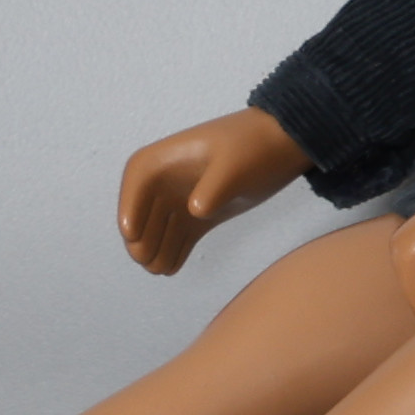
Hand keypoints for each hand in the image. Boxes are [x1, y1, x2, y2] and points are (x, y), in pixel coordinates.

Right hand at [116, 110, 313, 274]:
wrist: (285, 143)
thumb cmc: (256, 147)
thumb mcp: (236, 164)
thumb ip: (215, 187)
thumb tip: (194, 212)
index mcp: (167, 157)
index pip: (137, 182)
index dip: (129, 208)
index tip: (130, 233)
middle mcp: (167, 179)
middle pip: (144, 211)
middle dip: (142, 237)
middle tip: (148, 262)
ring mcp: (182, 198)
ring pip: (160, 228)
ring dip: (157, 248)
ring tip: (161, 270)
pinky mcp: (200, 213)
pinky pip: (179, 235)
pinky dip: (175, 250)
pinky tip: (172, 269)